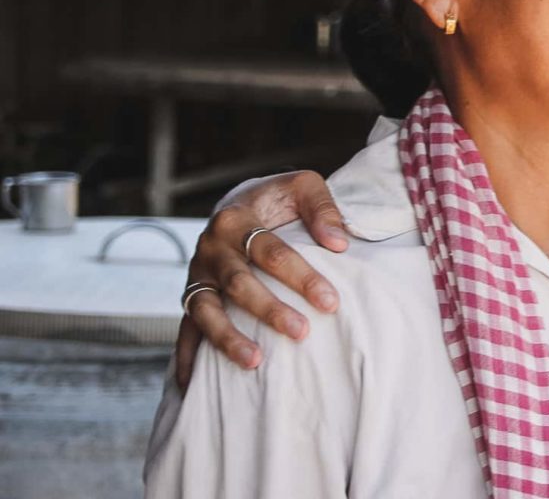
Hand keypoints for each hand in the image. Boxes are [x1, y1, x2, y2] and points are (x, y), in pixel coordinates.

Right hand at [176, 170, 347, 390]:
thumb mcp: (302, 187)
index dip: (301, 277)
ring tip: (255, 362)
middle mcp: (210, 248)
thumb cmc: (278, 200)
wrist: (240, 202)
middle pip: (239, 283)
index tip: (330, 302)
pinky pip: (185, 329)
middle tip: (302, 332)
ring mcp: (197, 275)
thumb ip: (322, 209)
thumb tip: (339, 243)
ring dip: (227, 338)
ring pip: (205, 310)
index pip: (271, 251)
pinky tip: (192, 386)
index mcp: (236, 218)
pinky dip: (186, 357)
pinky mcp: (190, 296)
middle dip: (269, 310)